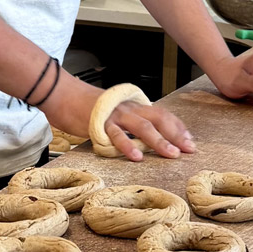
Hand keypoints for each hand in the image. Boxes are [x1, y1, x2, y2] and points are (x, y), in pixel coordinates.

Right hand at [44, 75, 194, 161]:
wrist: (63, 94)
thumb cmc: (87, 106)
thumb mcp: (114, 112)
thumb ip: (129, 123)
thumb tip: (145, 139)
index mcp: (133, 106)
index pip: (162, 114)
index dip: (178, 127)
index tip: (190, 141)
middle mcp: (129, 109)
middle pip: (158, 119)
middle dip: (176, 134)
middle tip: (189, 150)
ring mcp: (115, 115)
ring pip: (142, 127)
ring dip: (159, 141)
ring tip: (171, 155)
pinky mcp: (99, 123)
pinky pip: (116, 135)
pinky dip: (127, 146)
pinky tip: (136, 157)